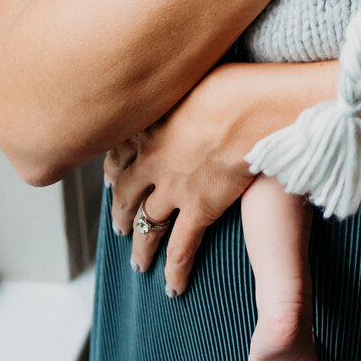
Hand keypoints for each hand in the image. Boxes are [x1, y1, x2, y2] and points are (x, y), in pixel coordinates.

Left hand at [104, 61, 333, 295]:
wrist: (250, 106)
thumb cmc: (232, 79)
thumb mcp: (194, 72)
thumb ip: (181, 84)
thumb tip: (180, 71)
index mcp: (150, 124)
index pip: (118, 152)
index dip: (113, 168)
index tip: (109, 176)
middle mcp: (152, 159)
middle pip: (125, 193)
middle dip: (120, 210)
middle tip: (118, 224)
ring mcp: (173, 187)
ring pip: (147, 224)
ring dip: (140, 246)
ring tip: (138, 262)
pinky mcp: (199, 209)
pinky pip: (181, 248)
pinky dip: (175, 270)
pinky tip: (172, 289)